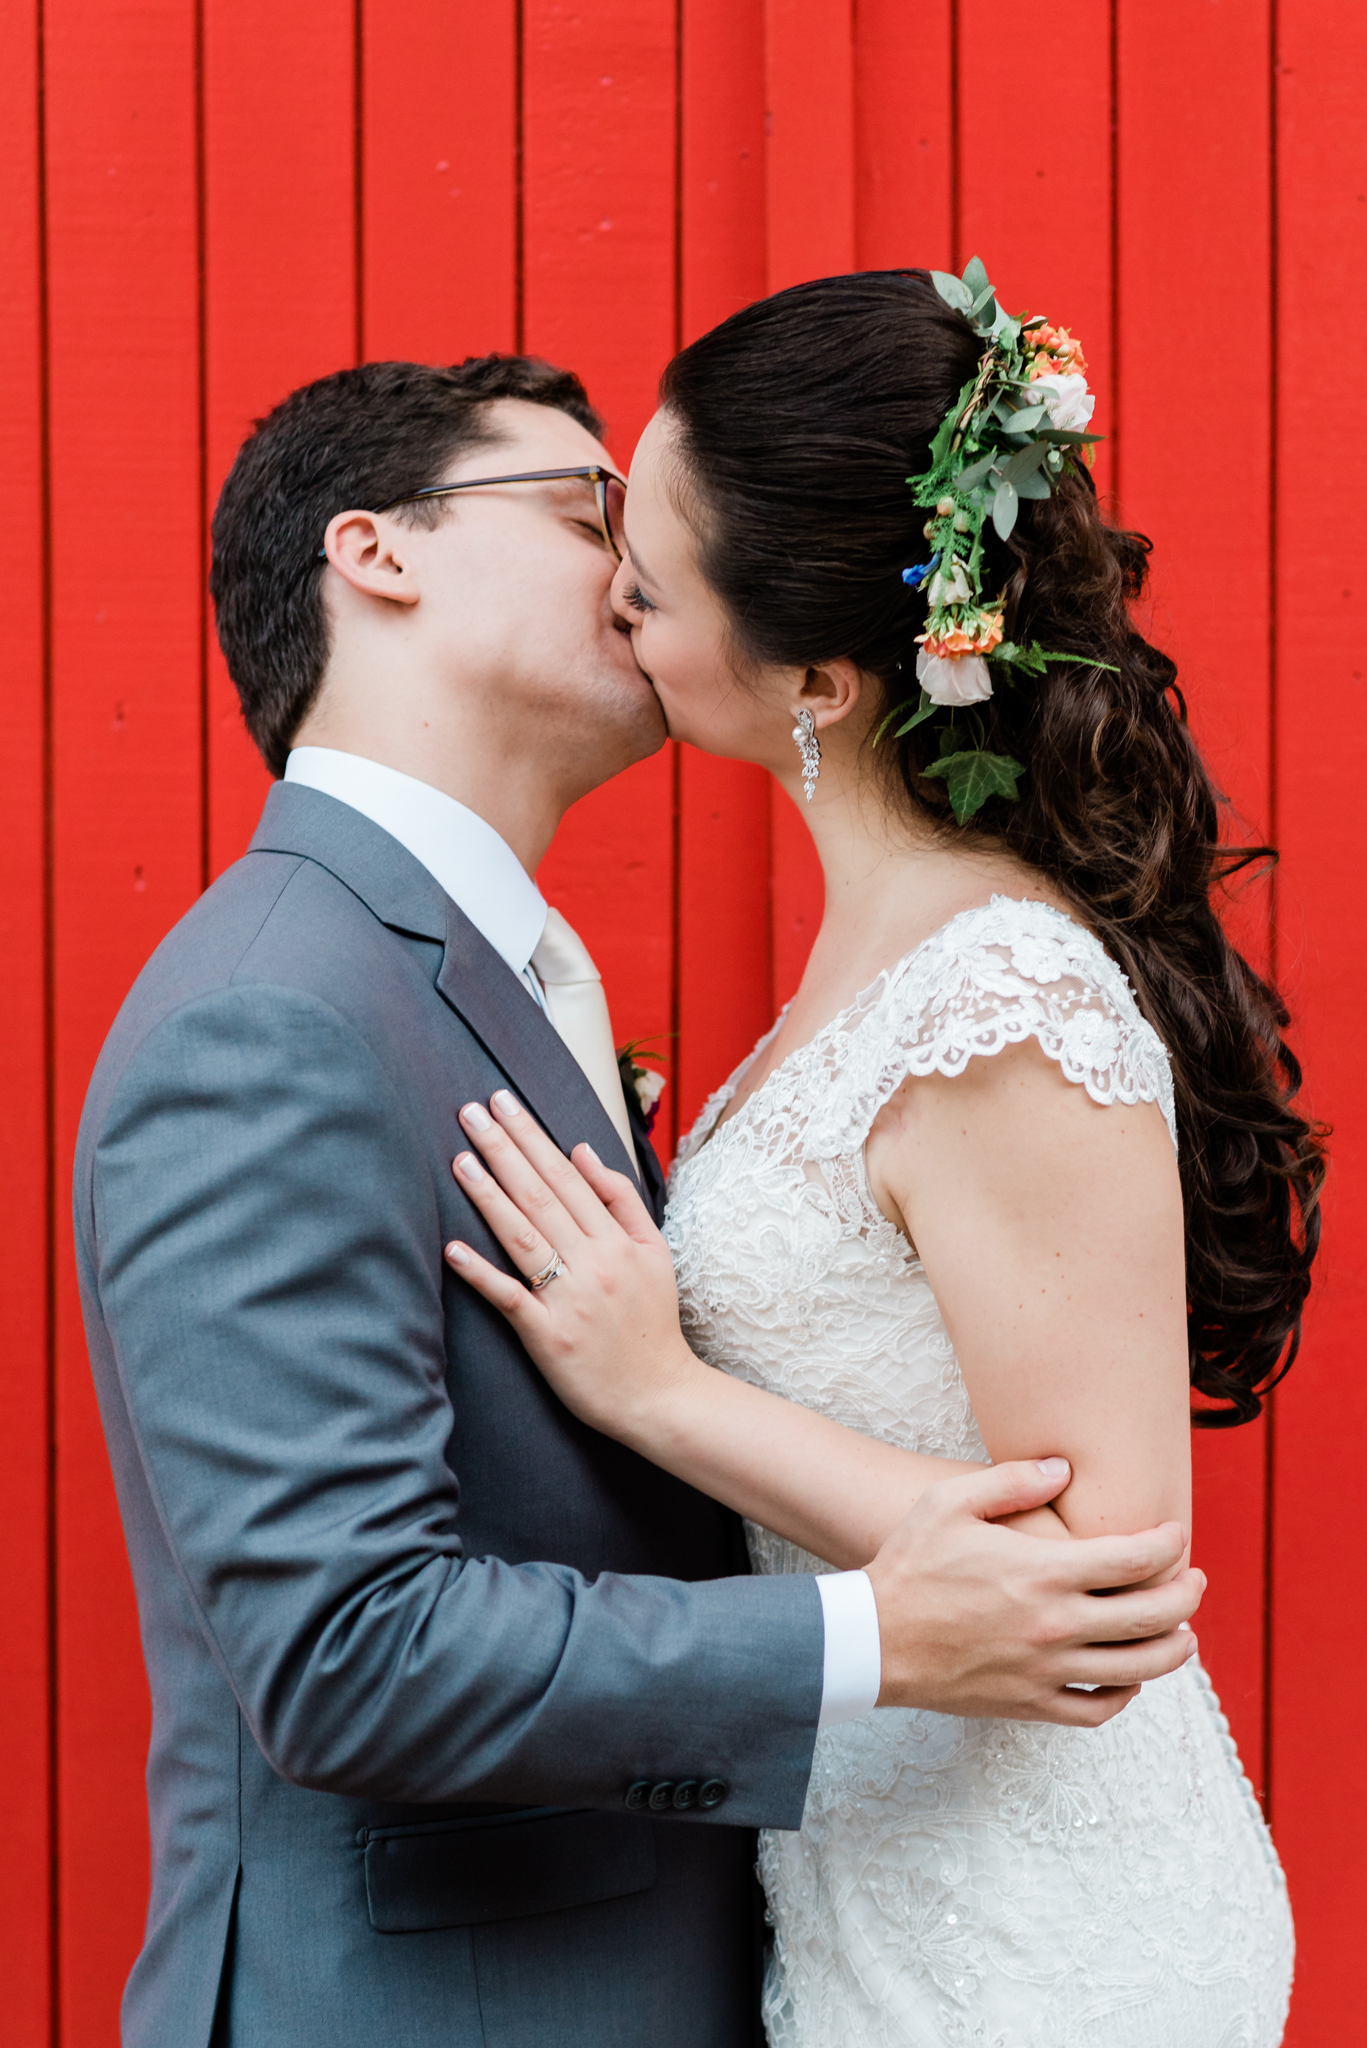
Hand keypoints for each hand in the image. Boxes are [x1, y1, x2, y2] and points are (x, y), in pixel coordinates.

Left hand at [444, 1090, 698, 1440]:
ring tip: (460, 1161)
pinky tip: (453, 1250)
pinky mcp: (549, 1338)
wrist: (661, 1394)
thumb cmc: (652, 1321)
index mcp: (616, 1240)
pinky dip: (482, 1275)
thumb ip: (621, 1199)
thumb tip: (581, 1151)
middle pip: (541, 1196)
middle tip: (470, 1111)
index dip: (532, 1137)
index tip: (503, 1103)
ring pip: (525, 1238)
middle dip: (504, 1149)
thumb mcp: (655, 1251)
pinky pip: (512, 1300)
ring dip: (489, 1197)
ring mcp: (569, 1301)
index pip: (566, 1176)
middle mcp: (594, 1263)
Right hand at [867, 1458, 1202, 1725]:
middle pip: (1152, 1616)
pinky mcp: (1031, 1703)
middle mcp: (1056, 1624)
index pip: (1133, 1560)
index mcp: (1043, 1572)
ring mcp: (1047, 1670)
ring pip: (1139, 1668)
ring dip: (1173, 1650)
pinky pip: (1098, 1709)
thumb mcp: (950, 1502)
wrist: (874, 1640)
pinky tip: (1128, 1676)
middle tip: (1194, 1581)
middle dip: (1186, 1595)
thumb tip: (1063, 1469)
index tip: (1175, 1535)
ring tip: (1183, 1634)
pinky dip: (1125, 1694)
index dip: (1166, 1545)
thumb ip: (1012, 1481)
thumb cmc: (910, 1566)